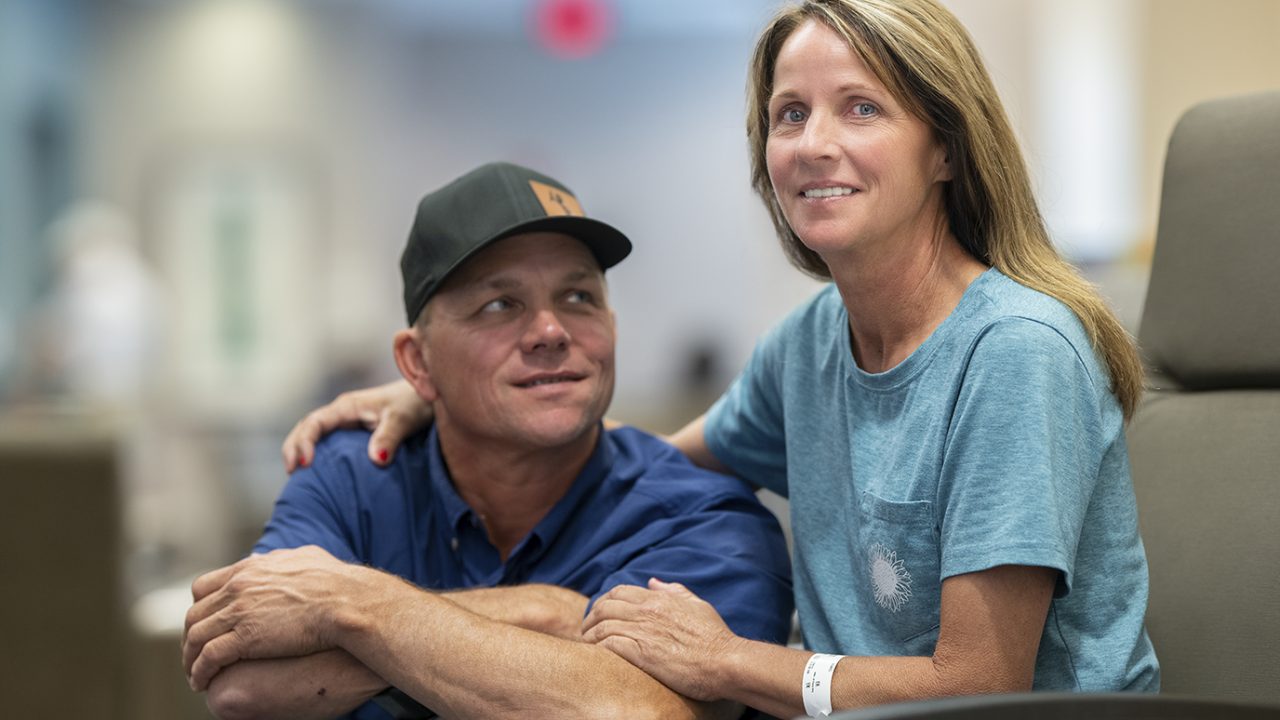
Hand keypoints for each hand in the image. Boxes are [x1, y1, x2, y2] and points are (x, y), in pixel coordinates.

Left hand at [183, 546, 365, 690]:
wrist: (346, 601)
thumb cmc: (336, 582)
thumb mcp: (304, 558)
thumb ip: (282, 560)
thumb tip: (273, 558)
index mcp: (249, 569)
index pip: (203, 588)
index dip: (199, 609)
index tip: (204, 625)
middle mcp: (238, 587)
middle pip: (195, 615)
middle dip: (191, 638)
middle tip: (195, 655)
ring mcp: (240, 612)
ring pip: (196, 638)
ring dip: (190, 659)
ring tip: (195, 675)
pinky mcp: (246, 638)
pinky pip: (209, 658)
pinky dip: (200, 672)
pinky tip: (203, 683)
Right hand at [282, 380, 433, 470]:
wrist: (427, 397)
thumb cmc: (415, 402)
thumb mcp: (403, 418)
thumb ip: (389, 437)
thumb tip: (377, 460)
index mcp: (347, 407)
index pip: (314, 423)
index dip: (305, 442)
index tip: (305, 463)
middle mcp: (341, 414)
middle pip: (306, 429)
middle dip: (293, 449)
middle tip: (291, 473)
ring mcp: (346, 424)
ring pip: (315, 437)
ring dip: (301, 453)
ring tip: (296, 478)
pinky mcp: (354, 435)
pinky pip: (329, 445)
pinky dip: (318, 458)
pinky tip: (318, 476)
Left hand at [582, 578, 741, 701]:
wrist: (725, 662)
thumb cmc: (715, 637)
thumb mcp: (697, 605)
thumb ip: (674, 591)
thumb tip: (653, 583)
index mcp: (659, 599)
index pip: (619, 592)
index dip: (603, 601)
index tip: (598, 613)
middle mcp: (647, 611)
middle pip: (604, 606)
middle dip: (590, 617)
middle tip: (586, 630)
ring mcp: (644, 631)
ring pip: (602, 626)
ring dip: (590, 635)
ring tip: (587, 646)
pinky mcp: (642, 653)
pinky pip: (609, 644)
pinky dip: (598, 648)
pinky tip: (597, 655)